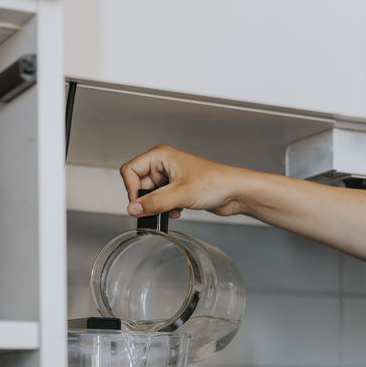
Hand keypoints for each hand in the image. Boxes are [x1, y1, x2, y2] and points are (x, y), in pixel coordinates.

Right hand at [119, 144, 247, 219]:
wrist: (235, 192)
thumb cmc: (215, 183)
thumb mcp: (180, 194)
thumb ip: (154, 202)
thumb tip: (133, 209)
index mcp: (160, 156)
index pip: (130, 170)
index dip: (132, 189)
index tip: (139, 204)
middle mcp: (164, 164)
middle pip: (139, 184)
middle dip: (148, 200)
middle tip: (159, 208)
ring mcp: (171, 177)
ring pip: (151, 195)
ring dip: (159, 206)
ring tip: (173, 208)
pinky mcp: (178, 189)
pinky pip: (162, 201)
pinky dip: (167, 208)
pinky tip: (179, 210)